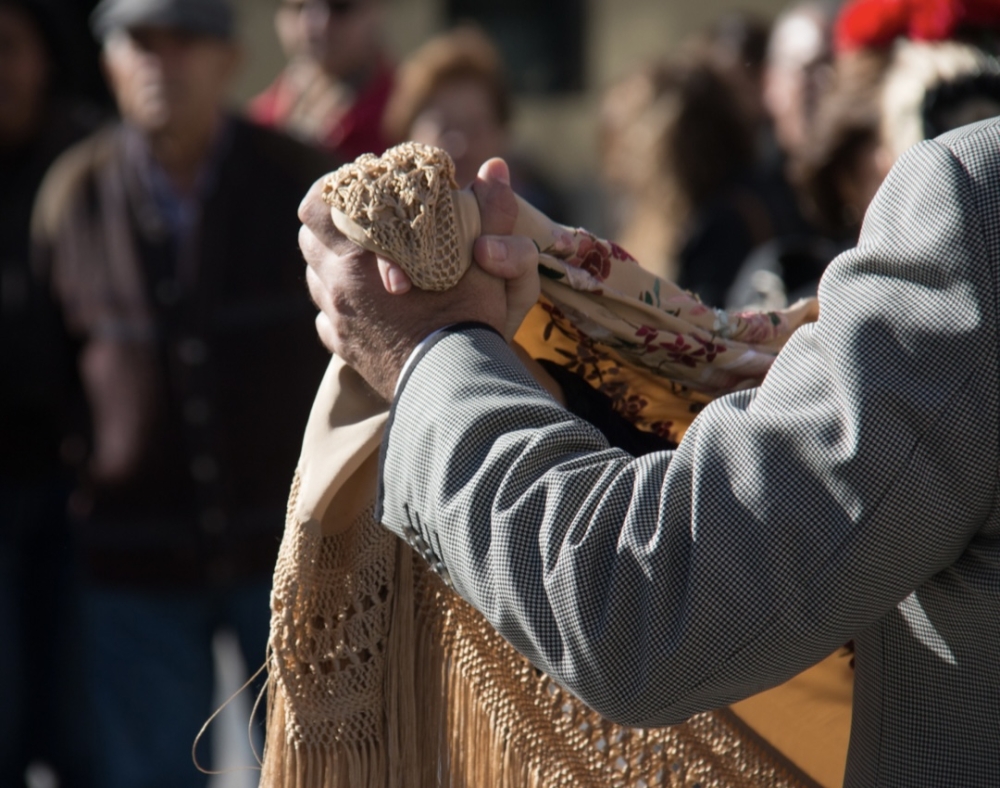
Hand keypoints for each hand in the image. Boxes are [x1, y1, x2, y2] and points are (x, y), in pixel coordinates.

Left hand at [299, 158, 537, 400]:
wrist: (453, 384)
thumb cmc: (469, 318)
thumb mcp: (487, 258)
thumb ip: (490, 209)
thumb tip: (496, 166)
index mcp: (362, 252)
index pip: (317, 205)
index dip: (331, 193)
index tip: (356, 192)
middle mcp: (338, 284)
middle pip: (309, 240)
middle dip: (331, 228)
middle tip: (363, 225)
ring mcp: (338, 318)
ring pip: (317, 278)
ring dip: (335, 266)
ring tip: (368, 265)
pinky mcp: (344, 347)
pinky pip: (327, 319)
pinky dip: (342, 307)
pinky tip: (369, 307)